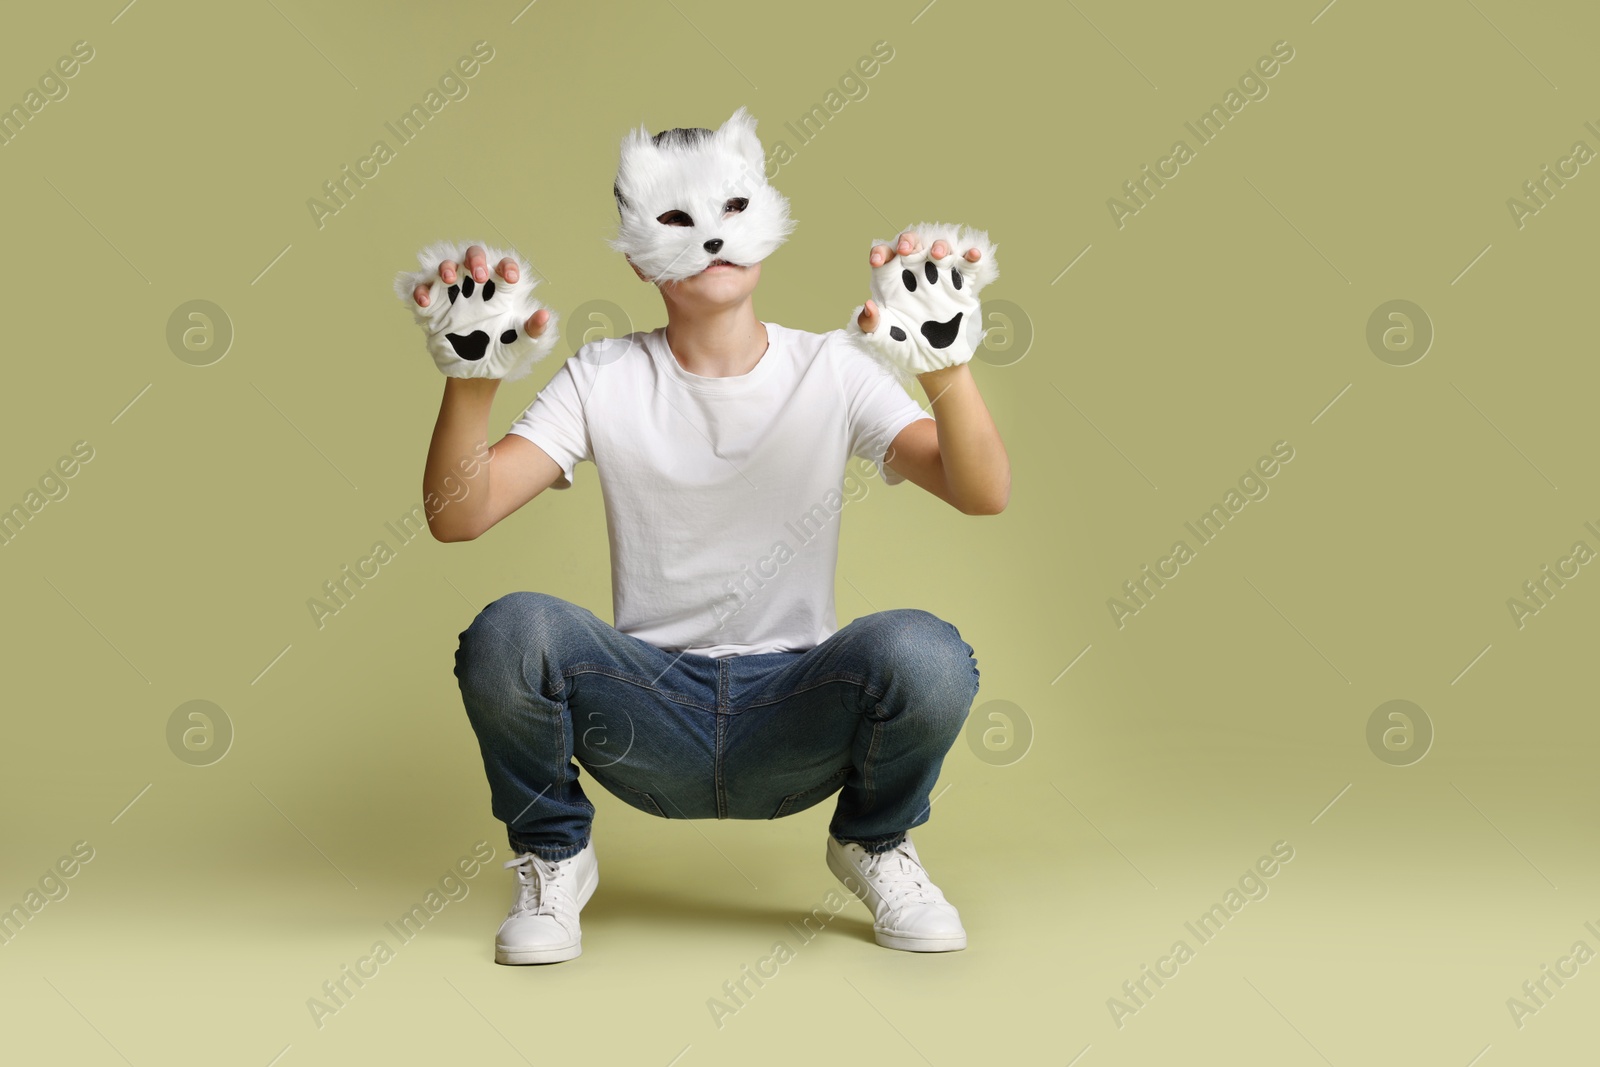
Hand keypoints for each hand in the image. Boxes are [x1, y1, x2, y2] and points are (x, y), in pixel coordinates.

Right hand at [413, 244, 551, 340]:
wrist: (475, 375)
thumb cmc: (500, 353)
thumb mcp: (519, 345)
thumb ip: (532, 331)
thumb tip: (544, 316)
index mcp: (498, 292)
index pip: (503, 267)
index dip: (507, 266)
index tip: (510, 278)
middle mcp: (475, 288)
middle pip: (473, 257)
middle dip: (475, 259)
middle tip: (479, 275)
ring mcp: (452, 295)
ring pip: (446, 267)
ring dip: (446, 267)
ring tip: (449, 279)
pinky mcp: (433, 307)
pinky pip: (423, 290)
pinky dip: (422, 292)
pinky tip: (425, 302)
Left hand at [845, 221, 998, 382]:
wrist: (933, 363)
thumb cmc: (903, 347)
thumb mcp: (883, 338)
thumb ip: (870, 324)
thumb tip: (868, 306)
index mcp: (893, 283)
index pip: (884, 257)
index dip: (881, 253)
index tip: (878, 262)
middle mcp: (915, 275)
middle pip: (912, 244)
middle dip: (909, 241)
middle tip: (906, 250)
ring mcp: (939, 278)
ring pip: (940, 248)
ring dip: (940, 245)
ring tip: (938, 254)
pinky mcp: (960, 286)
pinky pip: (968, 266)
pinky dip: (972, 256)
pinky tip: (973, 255)